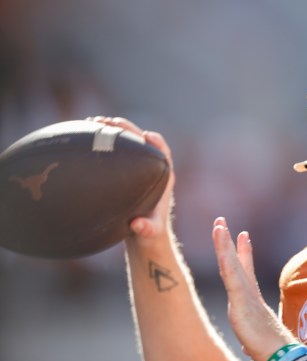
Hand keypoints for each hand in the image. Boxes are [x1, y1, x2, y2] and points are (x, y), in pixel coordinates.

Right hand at [87, 116, 175, 243]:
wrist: (143, 237)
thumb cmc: (149, 235)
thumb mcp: (148, 234)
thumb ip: (147, 230)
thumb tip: (138, 225)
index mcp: (164, 179)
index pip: (164, 154)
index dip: (157, 143)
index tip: (145, 136)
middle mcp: (152, 170)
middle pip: (143, 142)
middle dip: (127, 129)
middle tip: (108, 122)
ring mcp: (138, 169)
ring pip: (128, 143)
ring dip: (113, 131)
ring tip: (93, 123)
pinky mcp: (125, 172)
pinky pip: (116, 152)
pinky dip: (104, 142)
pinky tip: (86, 136)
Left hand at [212, 217, 296, 360]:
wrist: (281, 355)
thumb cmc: (271, 351)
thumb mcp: (255, 342)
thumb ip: (251, 340)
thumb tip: (248, 349)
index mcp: (251, 301)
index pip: (245, 272)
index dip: (244, 253)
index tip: (244, 236)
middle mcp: (249, 294)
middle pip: (235, 262)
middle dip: (228, 241)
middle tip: (221, 222)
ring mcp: (245, 296)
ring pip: (231, 264)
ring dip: (224, 243)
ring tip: (218, 225)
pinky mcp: (241, 302)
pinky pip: (231, 275)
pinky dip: (226, 257)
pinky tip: (221, 244)